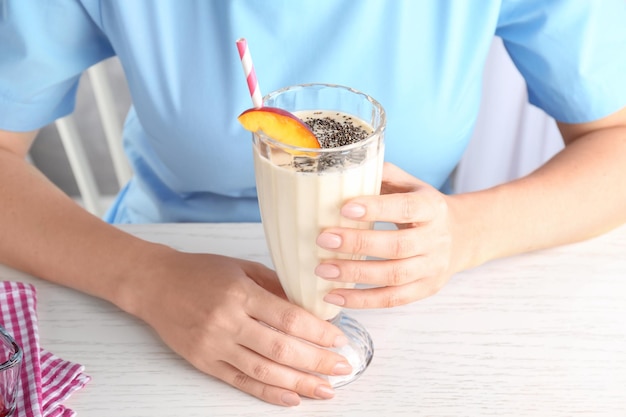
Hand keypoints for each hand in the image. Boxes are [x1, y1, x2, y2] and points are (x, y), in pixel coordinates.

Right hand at [127, 251, 351, 406]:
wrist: (154, 284)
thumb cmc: (199, 271)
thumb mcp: (241, 267)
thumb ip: (275, 285)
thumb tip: (311, 306)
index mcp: (240, 293)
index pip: (288, 318)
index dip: (318, 332)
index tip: (339, 340)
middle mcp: (227, 321)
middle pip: (280, 348)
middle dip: (316, 361)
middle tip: (341, 367)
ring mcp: (214, 345)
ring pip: (264, 371)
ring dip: (299, 383)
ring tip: (325, 389)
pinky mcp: (204, 362)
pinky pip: (241, 382)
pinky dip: (268, 393)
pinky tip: (291, 397)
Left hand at [315, 162, 456, 308]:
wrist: (461, 236)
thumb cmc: (422, 207)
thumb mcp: (410, 184)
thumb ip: (383, 176)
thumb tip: (345, 168)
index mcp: (431, 208)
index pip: (405, 208)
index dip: (376, 209)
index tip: (344, 208)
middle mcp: (435, 240)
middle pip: (397, 246)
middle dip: (357, 244)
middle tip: (323, 239)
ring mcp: (432, 268)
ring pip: (393, 277)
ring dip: (354, 275)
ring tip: (322, 269)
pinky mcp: (425, 290)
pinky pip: (392, 300)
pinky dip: (361, 301)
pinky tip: (334, 296)